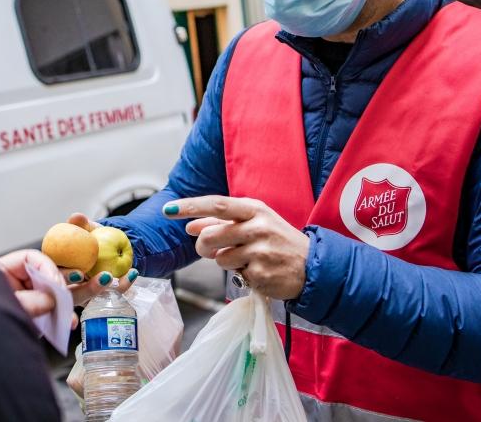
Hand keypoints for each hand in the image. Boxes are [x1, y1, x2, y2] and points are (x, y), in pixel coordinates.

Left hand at [0, 249, 77, 328]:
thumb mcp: (2, 307)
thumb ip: (27, 302)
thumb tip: (50, 300)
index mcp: (4, 272)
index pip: (31, 259)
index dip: (47, 267)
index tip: (56, 282)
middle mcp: (19, 284)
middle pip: (48, 274)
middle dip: (67, 276)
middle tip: (81, 277)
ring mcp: (30, 302)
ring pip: (57, 293)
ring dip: (75, 292)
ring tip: (95, 285)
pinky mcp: (36, 319)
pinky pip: (55, 312)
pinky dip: (65, 316)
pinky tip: (71, 320)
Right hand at [61, 213, 137, 305]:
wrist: (110, 244)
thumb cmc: (92, 237)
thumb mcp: (87, 229)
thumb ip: (80, 224)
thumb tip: (76, 217)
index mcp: (59, 270)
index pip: (57, 277)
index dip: (65, 278)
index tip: (79, 274)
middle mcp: (70, 287)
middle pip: (75, 295)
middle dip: (88, 290)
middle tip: (104, 278)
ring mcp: (85, 295)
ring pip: (94, 299)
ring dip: (107, 290)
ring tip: (119, 278)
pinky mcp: (102, 297)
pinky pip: (112, 296)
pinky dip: (123, 285)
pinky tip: (132, 274)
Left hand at [163, 196, 308, 300]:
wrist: (312, 267)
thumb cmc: (278, 241)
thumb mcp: (255, 223)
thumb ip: (222, 223)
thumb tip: (190, 225)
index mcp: (255, 210)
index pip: (216, 204)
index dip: (190, 207)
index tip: (168, 209)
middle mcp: (258, 227)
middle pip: (211, 236)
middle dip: (202, 245)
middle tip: (208, 249)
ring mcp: (260, 252)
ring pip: (220, 258)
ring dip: (225, 262)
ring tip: (246, 259)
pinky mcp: (260, 274)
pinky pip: (235, 276)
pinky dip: (241, 275)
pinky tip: (258, 271)